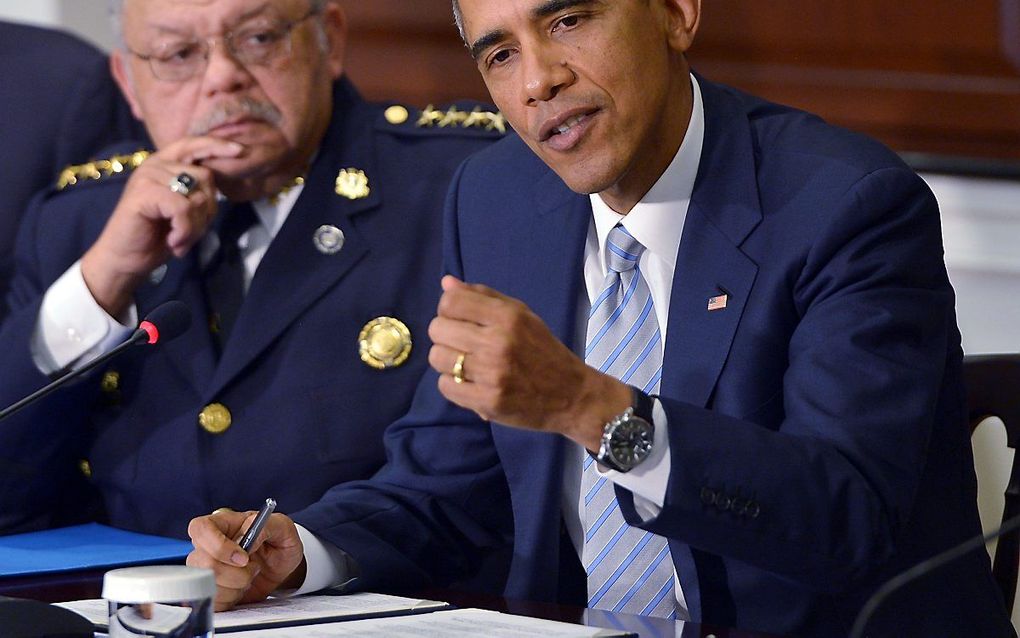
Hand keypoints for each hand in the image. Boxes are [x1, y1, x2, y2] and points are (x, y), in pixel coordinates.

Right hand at [80, 137, 244, 317]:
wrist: (126, 258)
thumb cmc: (157, 235)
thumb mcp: (184, 210)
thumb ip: (198, 192)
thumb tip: (222, 180)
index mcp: (164, 164)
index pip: (192, 144)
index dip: (216, 145)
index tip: (239, 150)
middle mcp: (155, 165)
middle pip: (206, 177)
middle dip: (208, 210)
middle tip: (192, 232)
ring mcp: (147, 177)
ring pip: (197, 196)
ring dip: (196, 226)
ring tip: (180, 239)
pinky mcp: (144, 193)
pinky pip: (183, 209)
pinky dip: (185, 230)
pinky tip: (173, 242)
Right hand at [187, 509, 305, 611]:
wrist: (282, 566)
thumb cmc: (280, 541)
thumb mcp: (283, 527)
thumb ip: (267, 526)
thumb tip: (246, 537)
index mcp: (224, 523)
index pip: (200, 528)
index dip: (218, 545)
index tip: (243, 557)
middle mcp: (208, 545)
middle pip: (202, 561)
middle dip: (235, 572)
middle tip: (254, 567)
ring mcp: (205, 568)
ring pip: (206, 584)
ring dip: (235, 586)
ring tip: (249, 576)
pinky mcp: (210, 589)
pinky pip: (212, 600)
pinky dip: (231, 599)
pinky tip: (241, 589)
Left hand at [428, 276, 630, 449]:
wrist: (571, 395)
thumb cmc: (543, 350)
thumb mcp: (522, 315)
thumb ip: (484, 297)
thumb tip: (446, 283)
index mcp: (508, 316)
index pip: (450, 302)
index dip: (448, 310)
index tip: (460, 320)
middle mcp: (498, 342)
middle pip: (437, 329)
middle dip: (445, 335)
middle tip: (463, 344)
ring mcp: (492, 374)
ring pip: (438, 358)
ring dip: (448, 361)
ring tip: (466, 364)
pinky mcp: (488, 401)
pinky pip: (445, 386)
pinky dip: (453, 384)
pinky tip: (470, 382)